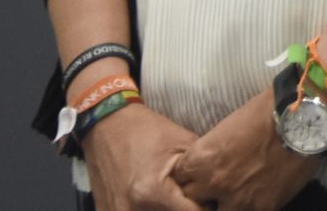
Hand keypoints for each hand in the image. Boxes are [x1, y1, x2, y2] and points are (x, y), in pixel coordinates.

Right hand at [81, 103, 208, 210]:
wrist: (106, 125)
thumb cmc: (146, 130)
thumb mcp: (182, 144)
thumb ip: (202, 171)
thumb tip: (219, 190)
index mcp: (153, 192)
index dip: (204, 208)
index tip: (209, 200)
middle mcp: (132, 210)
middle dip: (186, 210)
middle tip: (191, 197)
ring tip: (174, 197)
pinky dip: (148, 210)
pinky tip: (154, 200)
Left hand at [171, 87, 316, 210]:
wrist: (303, 117)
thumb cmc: (265, 111)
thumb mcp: (228, 126)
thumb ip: (213, 151)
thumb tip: (212, 162)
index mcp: (201, 159)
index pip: (178, 179)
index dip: (188, 176)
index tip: (197, 174)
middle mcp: (213, 183)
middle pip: (192, 200)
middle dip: (201, 193)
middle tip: (216, 184)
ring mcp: (237, 200)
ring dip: (224, 203)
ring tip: (236, 193)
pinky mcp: (262, 208)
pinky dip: (251, 207)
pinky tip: (256, 198)